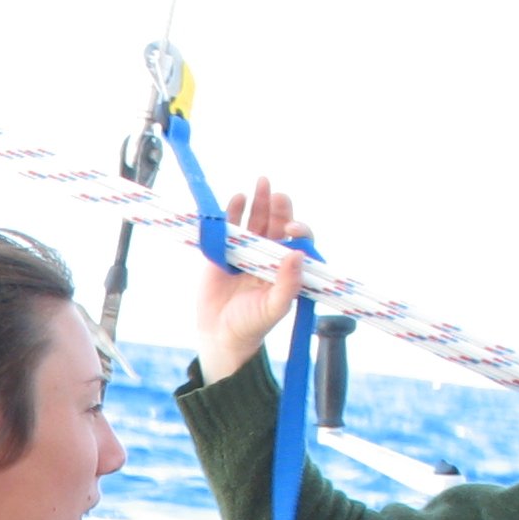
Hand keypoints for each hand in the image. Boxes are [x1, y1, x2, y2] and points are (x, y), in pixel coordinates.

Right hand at [193, 178, 311, 384]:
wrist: (220, 336)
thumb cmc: (253, 325)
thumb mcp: (275, 307)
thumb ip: (288, 283)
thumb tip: (298, 254)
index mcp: (285, 266)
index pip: (296, 240)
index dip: (297, 229)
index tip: (291, 228)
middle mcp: (268, 255)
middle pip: (276, 223)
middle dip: (278, 207)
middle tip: (276, 193)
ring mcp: (245, 252)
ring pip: (255, 221)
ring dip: (259, 202)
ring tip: (261, 184)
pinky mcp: (222, 254)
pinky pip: (228, 229)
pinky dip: (232, 213)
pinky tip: (238, 199)